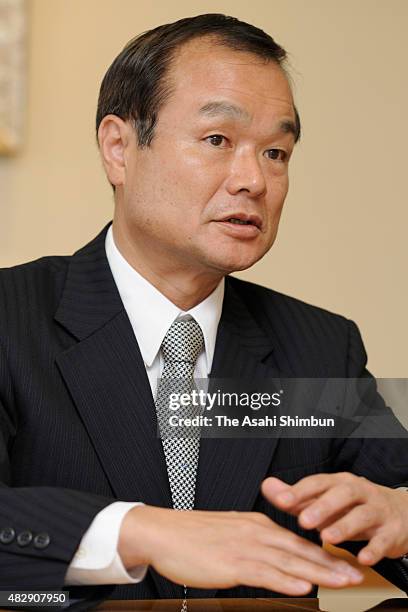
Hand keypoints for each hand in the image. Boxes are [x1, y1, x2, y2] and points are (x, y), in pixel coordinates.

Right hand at [118, 504, 362, 594]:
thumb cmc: (193, 535)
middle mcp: (256, 532)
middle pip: (300, 550)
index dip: (323, 554)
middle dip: (331, 564)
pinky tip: (303, 587)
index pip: (297, 540)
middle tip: (355, 575)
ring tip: (342, 583)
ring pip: (289, 561)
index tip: (344, 564)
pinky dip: (286, 580)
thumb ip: (252, 542)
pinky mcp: (232, 563)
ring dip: (319, 573)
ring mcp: (245, 546)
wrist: (163, 531)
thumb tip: (270, 558)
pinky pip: (265, 573)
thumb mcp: (230, 532)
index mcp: (256, 524)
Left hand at [263, 473, 407, 565]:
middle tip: (303, 520)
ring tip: (326, 538)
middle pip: (342, 494)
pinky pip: (383, 540)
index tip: (281, 500)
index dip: (299, 491)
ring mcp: (377, 511)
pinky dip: (373, 549)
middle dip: (322, 506)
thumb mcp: (325, 498)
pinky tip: (362, 559)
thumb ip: (296, 495)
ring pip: (362, 515)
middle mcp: (360, 492)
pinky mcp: (390, 532)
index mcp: (339, 482)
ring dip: (344, 526)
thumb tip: (267, 485)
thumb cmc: (353, 506)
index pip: (318, 482)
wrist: (399, 513)